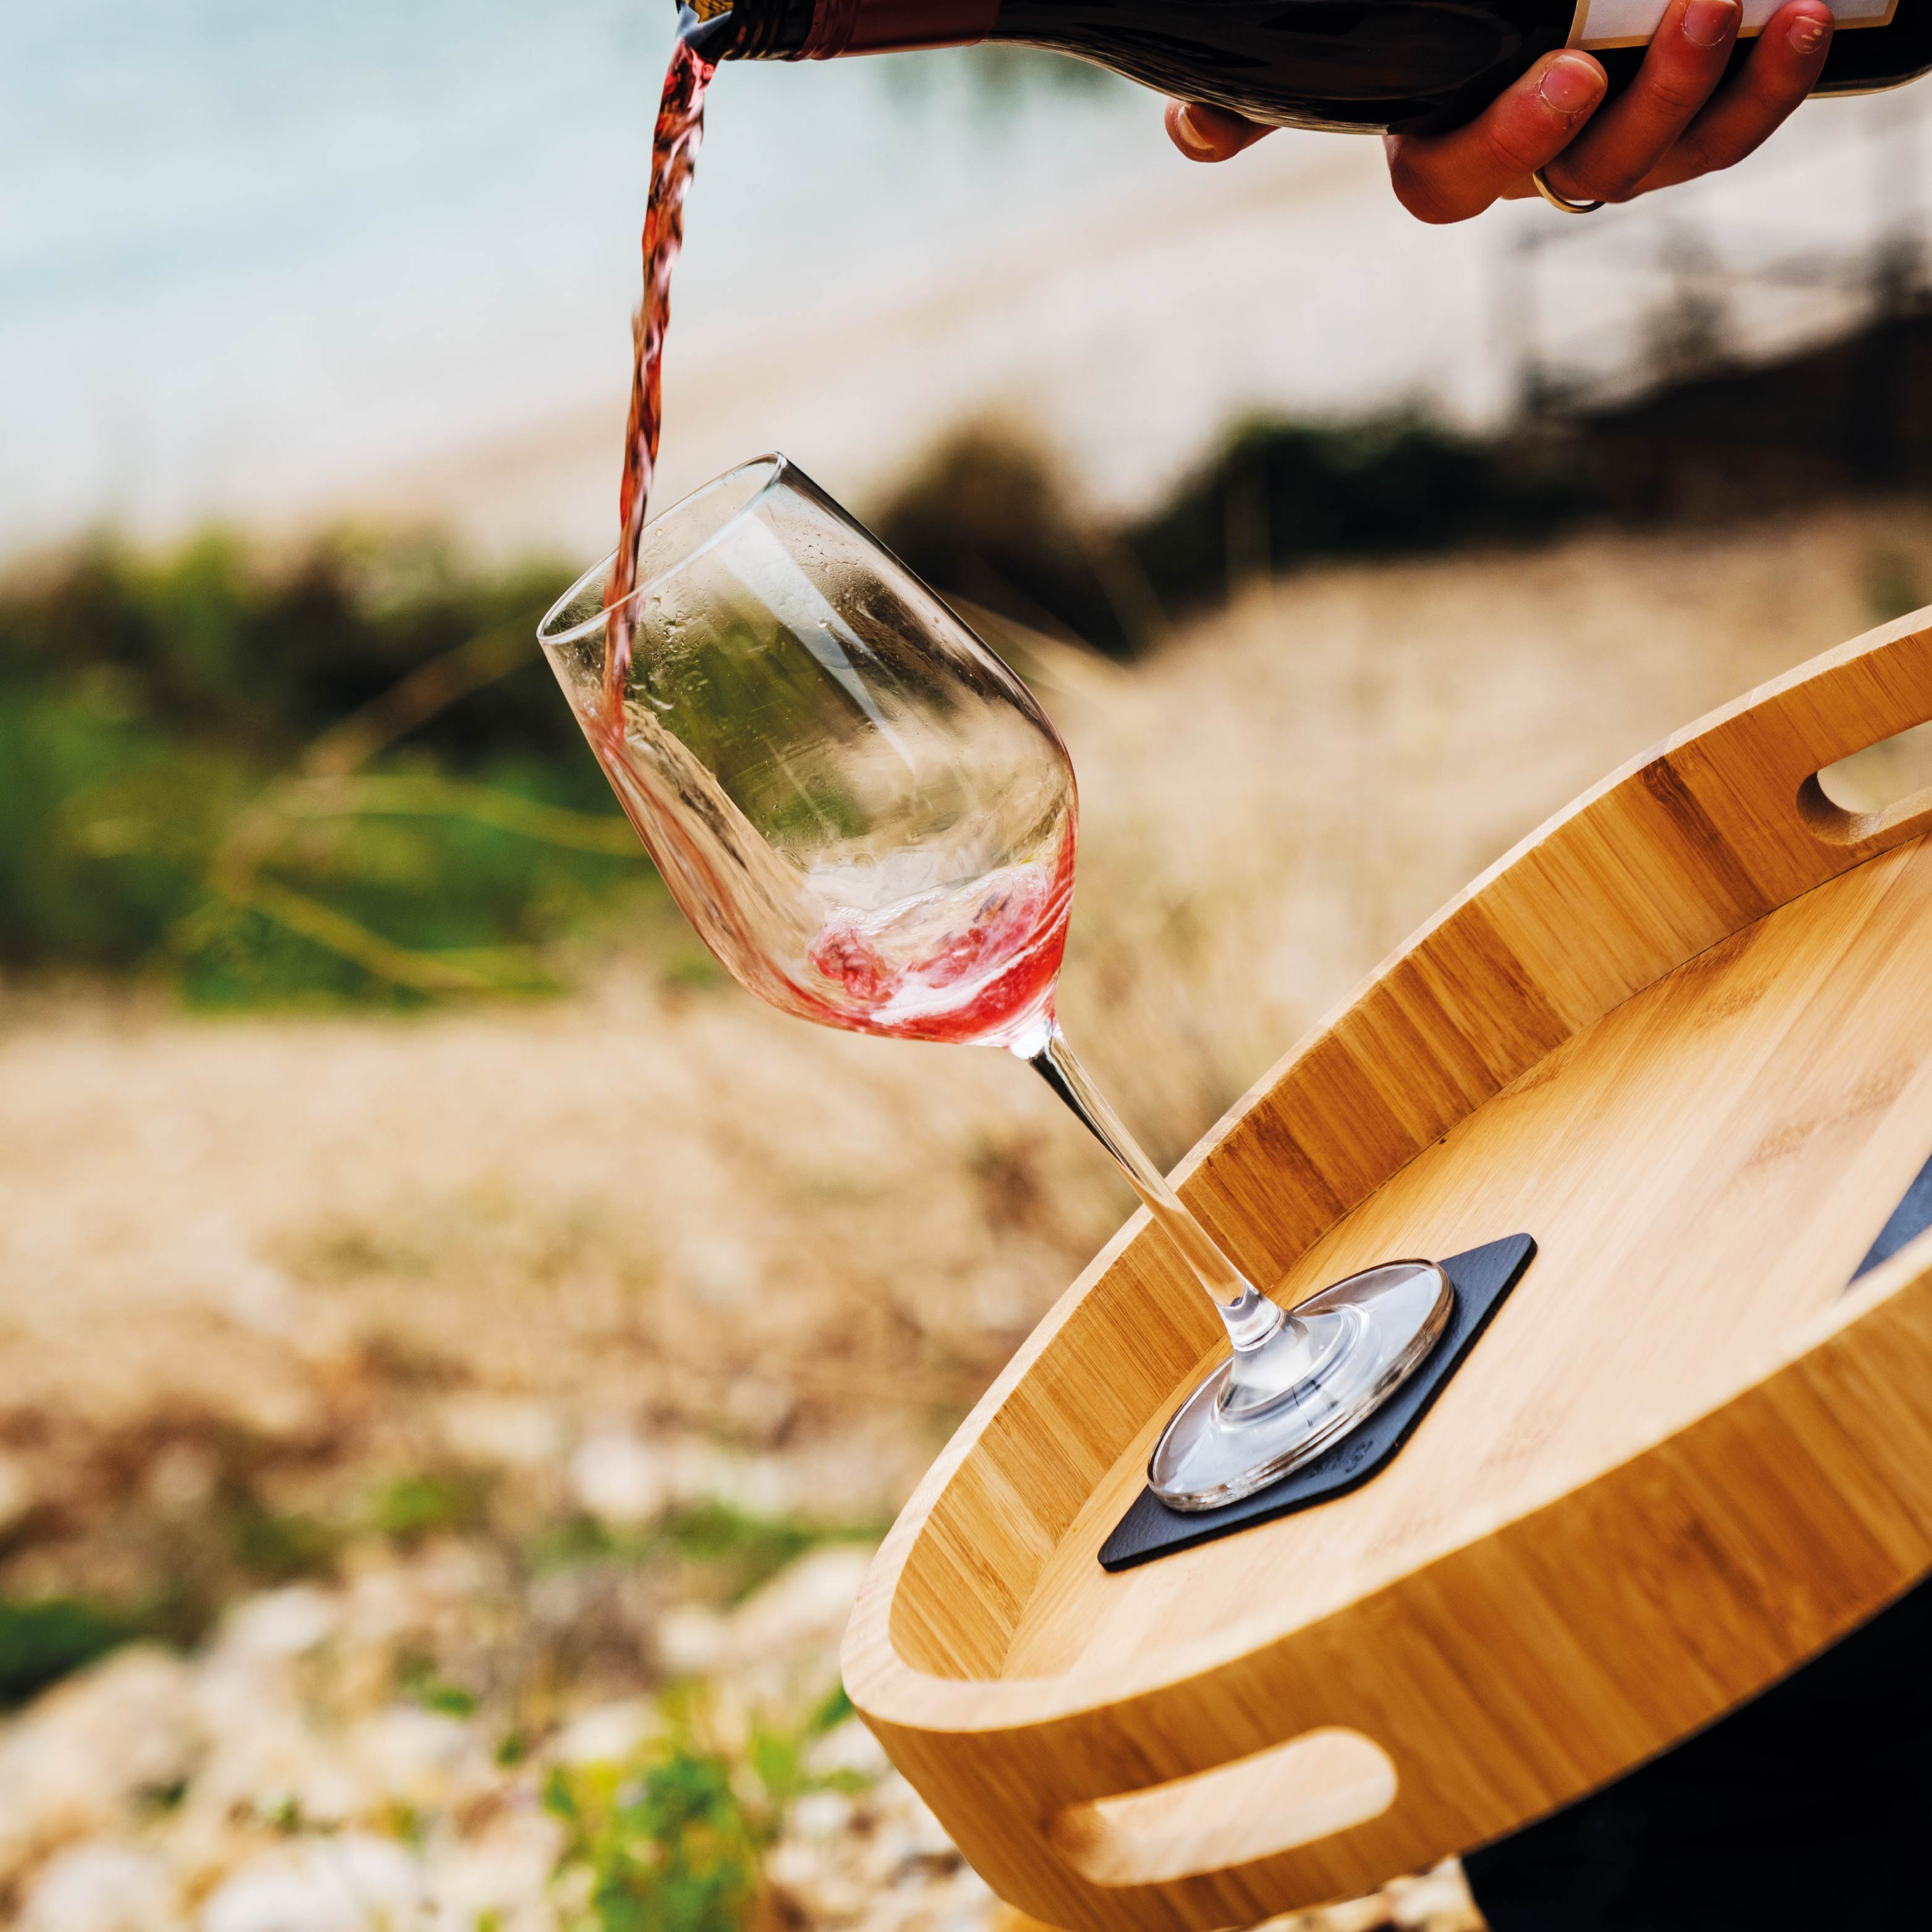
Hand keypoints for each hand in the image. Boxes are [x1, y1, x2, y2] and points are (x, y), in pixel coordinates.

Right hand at [1164, 0, 1834, 223]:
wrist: (1543, 17)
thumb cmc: (1416, 43)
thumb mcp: (1338, 63)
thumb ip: (1257, 100)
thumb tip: (1189, 132)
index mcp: (1442, 156)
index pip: (1456, 181)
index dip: (1512, 140)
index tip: (1565, 70)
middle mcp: (1532, 171)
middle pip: (1588, 174)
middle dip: (1650, 102)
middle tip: (1697, 8)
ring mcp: (1613, 154)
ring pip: (1670, 161)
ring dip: (1725, 92)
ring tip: (1762, 5)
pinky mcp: (1686, 128)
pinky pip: (1731, 132)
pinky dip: (1774, 83)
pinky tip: (1803, 18)